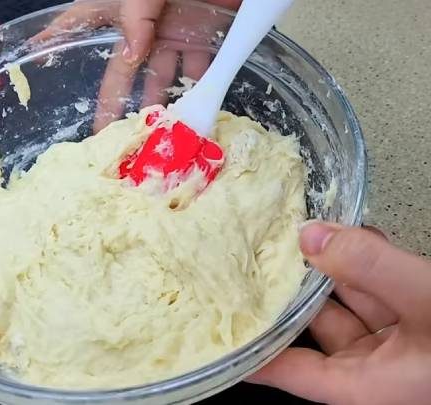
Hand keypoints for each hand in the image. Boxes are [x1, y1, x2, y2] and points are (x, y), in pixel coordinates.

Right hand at [34, 0, 241, 132]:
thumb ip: (137, 16)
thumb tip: (129, 55)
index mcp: (116, 7)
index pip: (76, 25)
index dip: (53, 44)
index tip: (35, 63)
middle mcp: (139, 25)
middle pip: (120, 71)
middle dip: (112, 105)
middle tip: (103, 140)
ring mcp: (171, 31)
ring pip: (160, 77)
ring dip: (159, 108)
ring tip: (151, 141)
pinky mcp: (203, 36)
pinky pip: (200, 70)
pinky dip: (201, 92)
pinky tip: (195, 118)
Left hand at [248, 222, 430, 404]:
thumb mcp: (425, 298)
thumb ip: (369, 267)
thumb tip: (310, 236)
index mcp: (369, 387)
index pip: (291, 372)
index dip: (253, 350)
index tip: (220, 330)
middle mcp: (380, 374)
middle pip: (318, 332)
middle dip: (294, 290)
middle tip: (265, 253)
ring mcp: (403, 353)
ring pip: (351, 310)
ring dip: (334, 271)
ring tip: (309, 234)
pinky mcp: (421, 331)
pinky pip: (383, 301)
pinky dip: (370, 271)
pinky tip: (358, 238)